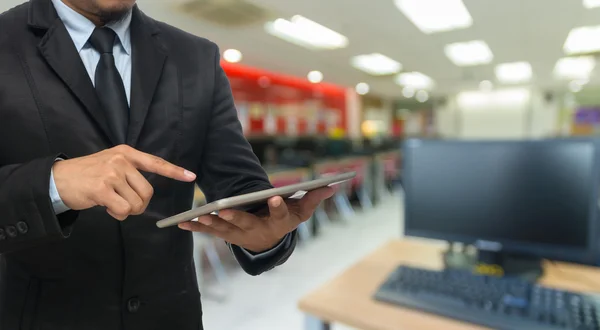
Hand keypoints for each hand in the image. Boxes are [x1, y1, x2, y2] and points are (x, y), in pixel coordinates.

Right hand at [53, 145, 195, 219]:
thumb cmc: (87, 175)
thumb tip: (146, 192)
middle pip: (148, 192)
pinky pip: (123, 210)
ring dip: (127, 210)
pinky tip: (106, 207)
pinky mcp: (102, 188)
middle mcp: (121, 160)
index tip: (191, 176)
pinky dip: (117, 214)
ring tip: (112, 203)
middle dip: (140, 204)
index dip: (174, 171)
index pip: (155, 162)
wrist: (58, 179)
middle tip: (124, 204)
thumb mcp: (110, 163)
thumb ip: (130, 171)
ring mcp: (111, 173)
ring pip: (136, 203)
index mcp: (126, 153)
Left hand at [178, 187, 333, 252]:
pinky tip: (182, 224)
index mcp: (278, 222)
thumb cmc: (286, 220)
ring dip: (212, 223)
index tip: (274, 197)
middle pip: (246, 224)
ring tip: (201, 215)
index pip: (280, 214)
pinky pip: (210, 232)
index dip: (278, 207)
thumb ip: (314, 198)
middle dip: (235, 217)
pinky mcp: (226, 234)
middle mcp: (258, 230)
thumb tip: (331, 185)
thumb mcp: (302, 211)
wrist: (269, 243)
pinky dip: (197, 229)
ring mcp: (240, 235)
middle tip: (224, 209)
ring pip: (225, 229)